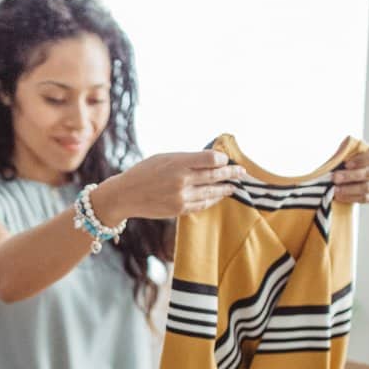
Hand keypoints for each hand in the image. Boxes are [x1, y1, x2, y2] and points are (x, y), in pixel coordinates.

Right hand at [90, 151, 235, 225]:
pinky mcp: (179, 210)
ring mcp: (181, 197)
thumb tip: (211, 159)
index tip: (227, 160)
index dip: (222, 159)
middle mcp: (181, 180)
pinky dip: (212, 199)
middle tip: (242, 172)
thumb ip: (186, 159)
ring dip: (225, 189)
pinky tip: (218, 196)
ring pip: (211, 192)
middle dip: (231, 174)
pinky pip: (202, 204)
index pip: (210, 159)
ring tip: (234, 186)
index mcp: (177, 163)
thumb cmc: (144, 172)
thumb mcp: (164, 158)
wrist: (125, 195)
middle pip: (215, 176)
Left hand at [330, 143, 368, 203]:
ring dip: (350, 189)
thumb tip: (342, 149)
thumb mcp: (350, 151)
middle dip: (351, 176)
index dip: (362, 160)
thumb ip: (347, 149)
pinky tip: (340, 196)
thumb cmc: (352, 158)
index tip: (346, 164)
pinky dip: (352, 198)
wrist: (354, 172)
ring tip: (336, 189)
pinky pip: (367, 198)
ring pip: (368, 187)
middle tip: (335, 178)